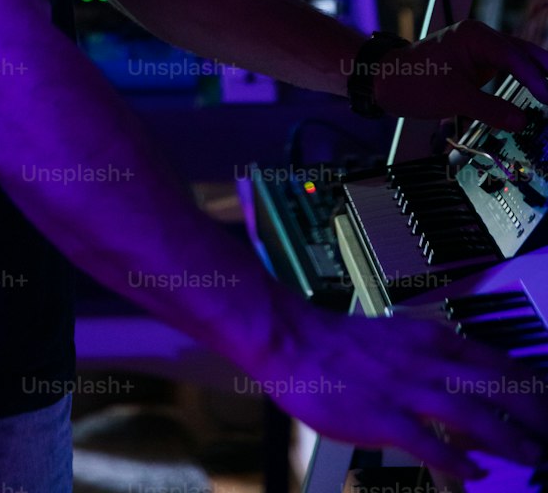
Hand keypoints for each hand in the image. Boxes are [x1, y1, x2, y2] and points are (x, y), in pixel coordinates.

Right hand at [247, 296, 547, 482]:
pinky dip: (456, 461)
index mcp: (432, 339)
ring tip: (534, 458)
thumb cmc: (341, 344)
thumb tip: (474, 389)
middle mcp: (427, 362)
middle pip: (498, 386)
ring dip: (509, 439)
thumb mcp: (400, 340)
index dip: (533, 387)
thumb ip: (438, 361)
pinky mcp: (383, 416)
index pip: (499, 361)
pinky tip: (474, 474)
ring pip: (473, 414)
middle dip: (536, 413)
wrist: (292, 340)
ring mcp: (406, 389)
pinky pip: (429, 442)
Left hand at [371, 18, 547, 130]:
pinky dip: (523, 83)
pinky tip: (537, 97)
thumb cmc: (411, 81)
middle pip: (524, 53)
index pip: (514, 56)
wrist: (384, 81)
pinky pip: (507, 72)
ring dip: (536, 78)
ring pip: (518, 62)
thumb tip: (521, 121)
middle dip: (545, 72)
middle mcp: (481, 38)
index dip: (536, 78)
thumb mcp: (452, 98)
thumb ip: (490, 109)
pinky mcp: (478, 64)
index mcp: (475, 36)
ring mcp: (480, 50)